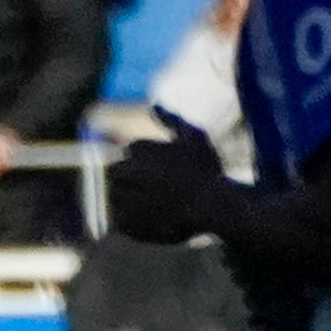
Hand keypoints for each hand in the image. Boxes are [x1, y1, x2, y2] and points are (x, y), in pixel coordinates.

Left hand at [107, 124, 231, 244]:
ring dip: (130, 200)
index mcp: (138, 150)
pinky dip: (133, 222)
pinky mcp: (127, 224)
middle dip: (130, 179)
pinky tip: (155, 219)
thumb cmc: (207, 170)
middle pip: (115, 174)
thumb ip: (171, 120)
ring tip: (157, 205)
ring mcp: (125, 199)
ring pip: (115, 198)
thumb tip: (154, 106)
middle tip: (157, 188)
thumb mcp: (194, 137)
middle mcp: (126, 173)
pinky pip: (121, 222)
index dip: (146, 162)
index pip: (129, 153)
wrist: (215, 207)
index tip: (164, 171)